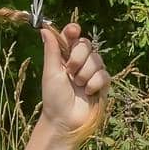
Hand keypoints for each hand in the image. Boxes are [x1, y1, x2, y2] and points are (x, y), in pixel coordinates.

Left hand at [38, 22, 109, 137]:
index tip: (73, 30)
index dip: (73, 31)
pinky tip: (88, 92)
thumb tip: (44, 29)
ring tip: (77, 85)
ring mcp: (91, 72)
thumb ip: (51, 50)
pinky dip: (94, 83)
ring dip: (85, 73)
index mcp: (64, 57)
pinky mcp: (102, 84)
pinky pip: (104, 74)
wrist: (65, 120)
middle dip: (78, 57)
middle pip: (86, 44)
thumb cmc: (53, 97)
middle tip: (70, 71)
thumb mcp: (51, 72)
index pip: (71, 37)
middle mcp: (79, 62)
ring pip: (96, 59)